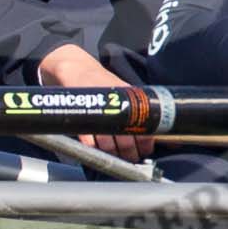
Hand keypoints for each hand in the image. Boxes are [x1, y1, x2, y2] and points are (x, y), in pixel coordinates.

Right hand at [37, 43, 151, 162]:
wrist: (77, 69)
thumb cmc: (103, 82)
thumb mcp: (124, 90)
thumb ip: (135, 108)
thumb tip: (150, 131)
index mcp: (130, 102)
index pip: (143, 130)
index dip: (145, 145)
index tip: (145, 151)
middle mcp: (117, 108)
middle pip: (126, 142)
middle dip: (129, 154)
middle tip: (130, 158)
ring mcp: (100, 113)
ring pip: (108, 145)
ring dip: (112, 155)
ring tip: (114, 155)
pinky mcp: (83, 118)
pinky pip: (89, 141)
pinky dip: (94, 148)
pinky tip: (97, 148)